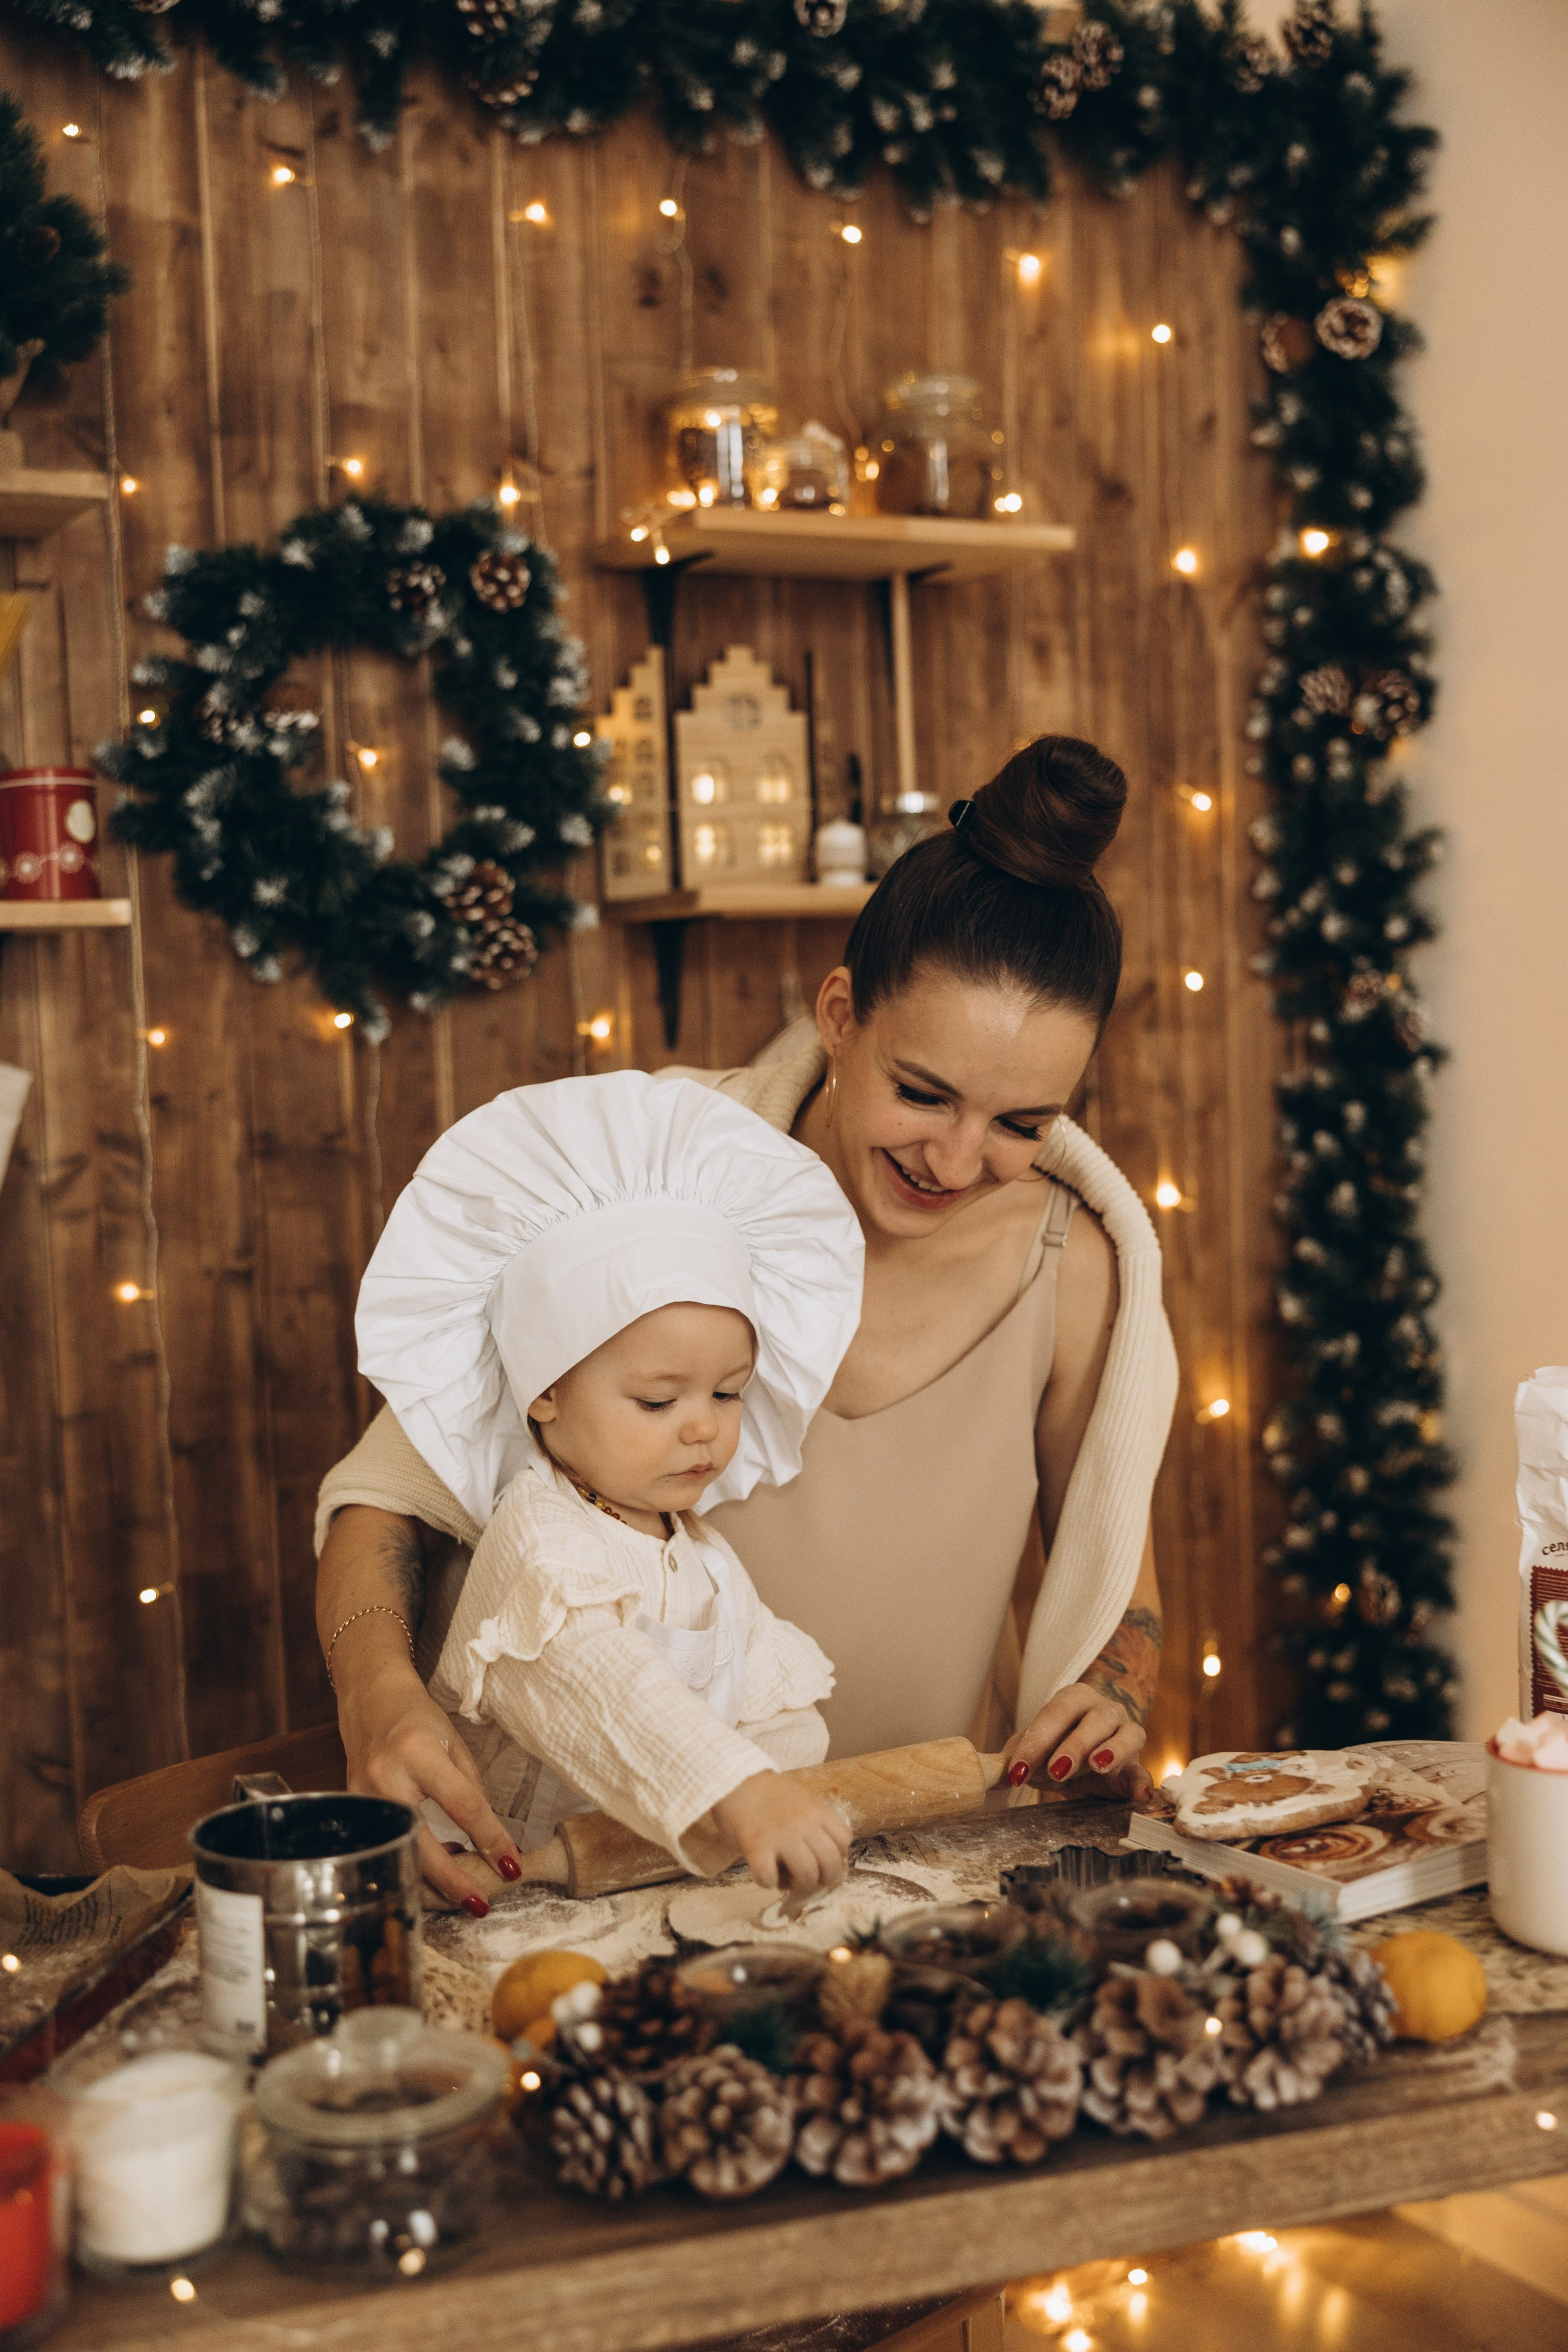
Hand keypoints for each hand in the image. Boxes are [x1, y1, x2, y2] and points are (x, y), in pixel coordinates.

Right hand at [342, 1659, 523, 1908]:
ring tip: (461, 1890)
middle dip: (453, 1880)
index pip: (463, 1806)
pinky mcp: (352, 1808)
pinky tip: (434, 1864)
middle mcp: (386, 1776)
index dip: (491, 1839)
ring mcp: (363, 1796)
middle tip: (481, 1903)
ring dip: (431, 1879)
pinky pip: (386, 1844)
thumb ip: (472, 1793)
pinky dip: (411, 1861)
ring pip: (400, 1853)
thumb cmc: (419, 1719)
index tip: (511, 1865)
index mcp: (419, 1753)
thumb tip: (495, 1842)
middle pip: (422, 1843)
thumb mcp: (455, 1747)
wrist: (370, 1700)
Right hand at [711, 1771, 851, 1892]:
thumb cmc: (768, 1793)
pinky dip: (768, 1882)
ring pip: (806, 1875)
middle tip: (812, 1878)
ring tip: (788, 1879)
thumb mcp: (803, 1799)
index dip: (838, 1854)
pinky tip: (764, 1873)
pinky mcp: (756, 1847)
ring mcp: (781, 1836)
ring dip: (799, 1884)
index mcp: (817, 1811)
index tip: (825, 1857)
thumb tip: (823, 1851)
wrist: (735, 1780)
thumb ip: (816, 1820)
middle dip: (825, 1879)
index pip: (844, 1839)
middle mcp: (804, 1824)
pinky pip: (769, 1878)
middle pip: (831, 1863)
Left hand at [1003, 1682, 1152, 1803]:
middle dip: (1074, 1744)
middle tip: (1055, 1770)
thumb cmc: (1059, 1747)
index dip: (1035, 1739)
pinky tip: (1140, 1795)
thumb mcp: (1037, 1749)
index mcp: (1075, 1698)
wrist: (1091, 1759)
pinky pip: (1145, 1771)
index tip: (1017, 1770)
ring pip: (1127, 1735)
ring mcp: (1127, 1733)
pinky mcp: (1138, 1764)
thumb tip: (988, 1776)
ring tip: (1097, 1765)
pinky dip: (1144, 1782)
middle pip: (1094, 1719)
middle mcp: (1105, 1710)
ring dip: (1112, 1751)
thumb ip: (1015, 1758)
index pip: (1055, 1713)